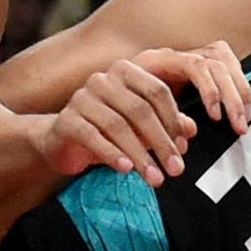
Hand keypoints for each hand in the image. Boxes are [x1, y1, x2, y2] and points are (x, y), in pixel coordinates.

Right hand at [38, 45, 250, 185]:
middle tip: (175, 169)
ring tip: (154, 178)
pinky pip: (92, 137)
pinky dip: (112, 154)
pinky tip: (126, 170)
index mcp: (125, 72)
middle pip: (140, 109)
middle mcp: (102, 79)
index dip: (173, 120)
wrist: (60, 141)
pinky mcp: (66, 120)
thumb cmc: (104, 130)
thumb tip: (191, 130)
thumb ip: (165, 124)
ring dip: (140, 155)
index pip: (157, 91)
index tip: (183, 148)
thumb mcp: (138, 127)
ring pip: (118, 125)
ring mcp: (82, 98)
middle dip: (161, 142)